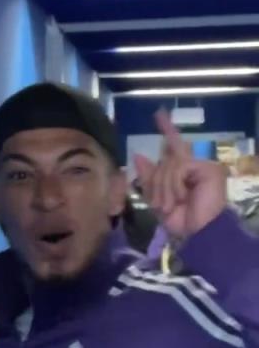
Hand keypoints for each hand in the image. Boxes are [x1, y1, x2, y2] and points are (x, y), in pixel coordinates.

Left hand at [135, 110, 227, 242]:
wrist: (197, 234)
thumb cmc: (181, 221)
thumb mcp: (158, 199)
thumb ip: (149, 178)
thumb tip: (138, 155)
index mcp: (184, 171)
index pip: (173, 146)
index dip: (166, 129)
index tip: (158, 114)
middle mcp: (194, 165)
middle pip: (165, 160)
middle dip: (157, 183)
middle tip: (162, 205)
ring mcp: (203, 166)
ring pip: (170, 164)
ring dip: (164, 187)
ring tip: (170, 205)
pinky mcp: (209, 168)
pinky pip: (179, 167)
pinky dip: (175, 184)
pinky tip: (182, 197)